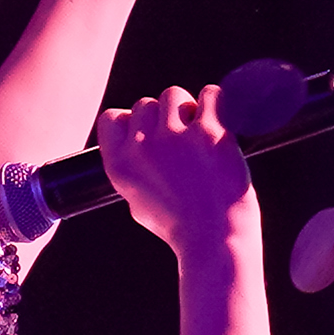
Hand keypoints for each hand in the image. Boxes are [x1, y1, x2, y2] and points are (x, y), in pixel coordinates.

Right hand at [96, 84, 256, 248]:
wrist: (216, 240)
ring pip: (174, 95)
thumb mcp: (137, 203)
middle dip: (163, 118)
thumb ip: (133, 170)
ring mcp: (174, 138)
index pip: (112, 118)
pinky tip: (221, 126)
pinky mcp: (209, 133)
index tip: (149, 137)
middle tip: (183, 144)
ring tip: (202, 137)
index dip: (132, 122)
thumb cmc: (180, 226)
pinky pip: (210, 95)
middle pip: (146, 104)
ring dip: (189, 110)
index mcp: (119, 166)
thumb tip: (137, 139)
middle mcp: (141, 148)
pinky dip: (217, 105)